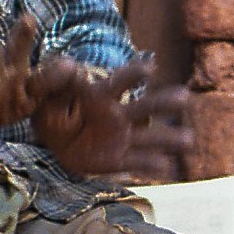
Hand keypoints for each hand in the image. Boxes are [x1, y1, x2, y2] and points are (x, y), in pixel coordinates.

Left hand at [27, 55, 193, 179]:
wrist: (51, 139)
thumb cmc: (51, 107)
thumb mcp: (44, 91)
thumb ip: (53, 78)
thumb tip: (69, 64)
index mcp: (100, 94)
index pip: (119, 82)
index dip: (133, 74)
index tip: (150, 68)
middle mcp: (117, 114)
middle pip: (144, 107)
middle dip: (164, 103)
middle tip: (185, 97)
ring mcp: (121, 138)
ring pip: (149, 137)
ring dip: (169, 138)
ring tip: (189, 140)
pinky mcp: (119, 159)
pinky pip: (137, 163)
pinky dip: (152, 166)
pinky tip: (168, 169)